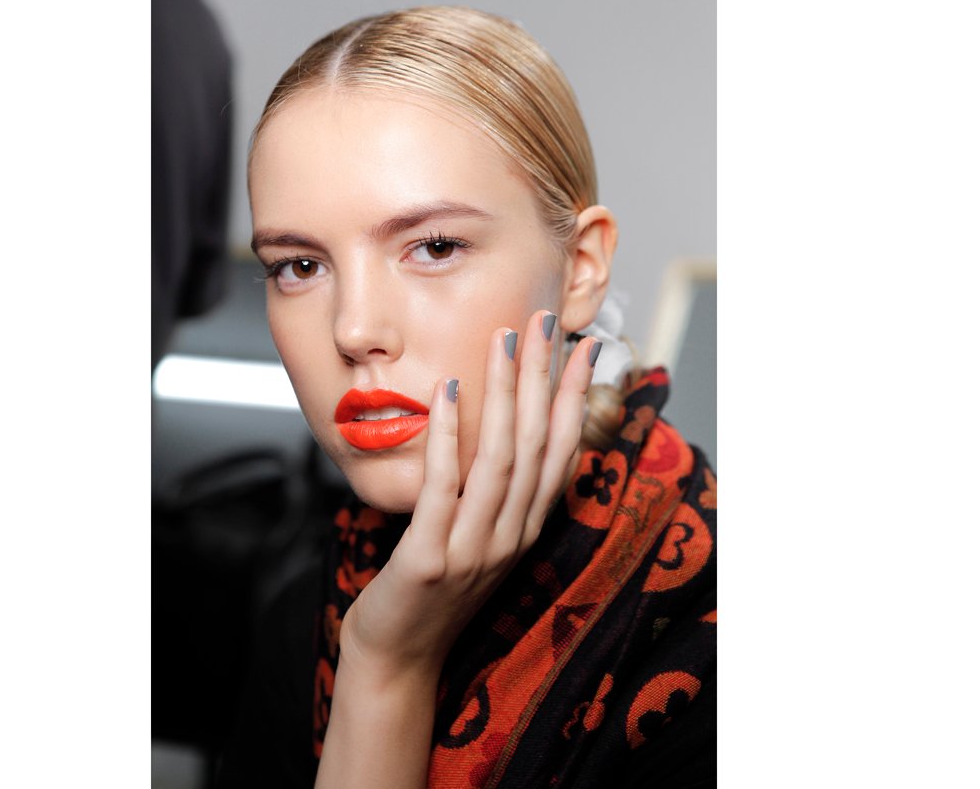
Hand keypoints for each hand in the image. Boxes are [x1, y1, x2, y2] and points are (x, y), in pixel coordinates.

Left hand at [337, 310, 598, 679]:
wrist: (397, 656)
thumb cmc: (431, 590)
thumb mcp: (477, 537)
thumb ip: (494, 492)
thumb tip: (502, 427)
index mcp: (525, 529)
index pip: (561, 452)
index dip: (574, 397)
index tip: (582, 347)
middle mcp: (510, 537)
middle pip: (537, 445)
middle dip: (543, 378)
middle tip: (545, 322)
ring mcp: (473, 550)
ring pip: (500, 459)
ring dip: (503, 394)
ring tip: (503, 340)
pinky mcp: (430, 560)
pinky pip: (443, 486)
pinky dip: (450, 434)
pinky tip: (448, 390)